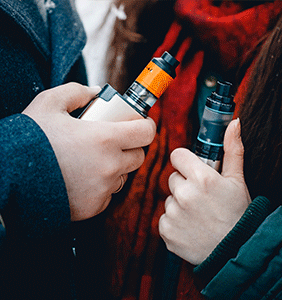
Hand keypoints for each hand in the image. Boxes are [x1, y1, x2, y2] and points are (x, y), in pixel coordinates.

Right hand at [23, 83, 155, 220]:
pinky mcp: (94, 207)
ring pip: (123, 176)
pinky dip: (101, 186)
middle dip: (130, 147)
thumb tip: (97, 93)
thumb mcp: (50, 103)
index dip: (146, 125)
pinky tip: (82, 179)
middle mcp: (110, 166)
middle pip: (138, 156)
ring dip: (115, 167)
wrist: (10, 178)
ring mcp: (103, 189)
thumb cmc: (31, 140)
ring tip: (92, 160)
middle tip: (113, 141)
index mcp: (105, 138)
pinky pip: (108, 194)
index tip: (140, 123)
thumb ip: (77, 92)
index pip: (146, 132)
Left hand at [159, 118, 250, 264]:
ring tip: (197, 215)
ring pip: (169, 199)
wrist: (236, 251)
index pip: (177, 155)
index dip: (185, 162)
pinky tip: (190, 227)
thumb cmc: (238, 213)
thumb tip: (234, 123)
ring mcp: (173, 214)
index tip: (192, 170)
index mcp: (201, 178)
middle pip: (172, 178)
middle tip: (201, 198)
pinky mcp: (166, 231)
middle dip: (184, 185)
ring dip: (179, 205)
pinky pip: (164, 218)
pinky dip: (174, 222)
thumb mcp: (237, 180)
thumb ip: (232, 149)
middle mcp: (184, 194)